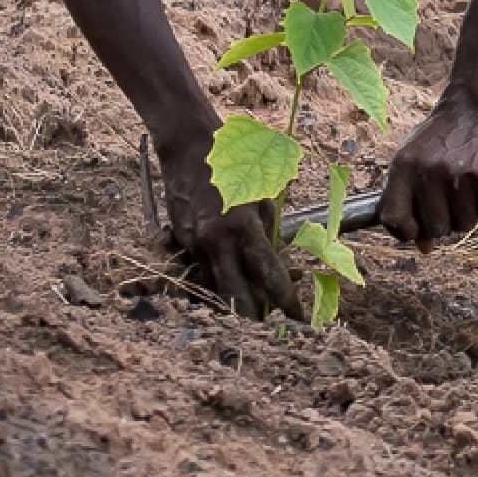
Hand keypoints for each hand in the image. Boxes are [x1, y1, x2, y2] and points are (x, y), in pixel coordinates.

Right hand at [159, 131, 298, 317]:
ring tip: (251, 311)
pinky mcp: (180, 242)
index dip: (284, 299)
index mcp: (242, 227)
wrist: (189, 146)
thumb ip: (267, 230)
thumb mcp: (262, 194)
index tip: (297, 316)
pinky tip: (228, 280)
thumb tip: (276, 258)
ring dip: (233, 301)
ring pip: (215, 286)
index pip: (268, 275)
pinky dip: (216, 277)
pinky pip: (200, 268)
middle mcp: (216, 241)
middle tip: (271, 329)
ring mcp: (194, 244)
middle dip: (254, 316)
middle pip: (235, 295)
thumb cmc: (235, 163)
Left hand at [377, 92, 477, 248]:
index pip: (394, 218)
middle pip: (436, 228)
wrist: (475, 105)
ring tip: (470, 188)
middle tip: (452, 200)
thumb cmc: (441, 140)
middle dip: (446, 221)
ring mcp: (458, 173)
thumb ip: (412, 202)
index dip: (406, 232)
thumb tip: (424, 247)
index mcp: (403, 167)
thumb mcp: (416, 163)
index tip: (418, 230)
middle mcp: (428, 171)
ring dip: (470, 212)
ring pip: (465, 223)